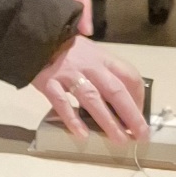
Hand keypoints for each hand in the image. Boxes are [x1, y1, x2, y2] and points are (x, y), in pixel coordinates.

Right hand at [33, 36, 147, 143]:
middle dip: (131, 115)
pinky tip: (82, 134)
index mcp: (102, 57)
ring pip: (92, 99)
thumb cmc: (65, 47)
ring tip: (119, 140)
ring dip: (108, 121)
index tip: (140, 114)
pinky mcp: (48, 82)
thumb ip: (109, 63)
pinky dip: (72, 119)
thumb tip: (128, 86)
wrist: (34, 36)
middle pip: (115, 91)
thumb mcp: (91, 48)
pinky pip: (62, 102)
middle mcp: (89, 65)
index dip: (139, 97)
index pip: (129, 76)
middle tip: (141, 135)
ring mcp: (68, 74)